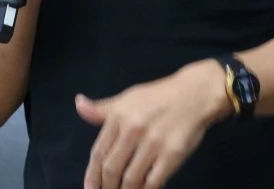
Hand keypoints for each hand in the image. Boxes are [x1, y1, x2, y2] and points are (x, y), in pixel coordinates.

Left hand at [76, 60, 230, 188]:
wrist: (194, 94)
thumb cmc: (158, 97)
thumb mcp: (127, 98)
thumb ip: (102, 109)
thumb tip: (79, 104)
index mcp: (119, 116)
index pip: (99, 152)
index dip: (92, 175)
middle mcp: (133, 129)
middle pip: (112, 169)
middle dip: (107, 187)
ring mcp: (153, 143)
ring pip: (131, 179)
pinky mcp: (172, 154)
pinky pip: (153, 182)